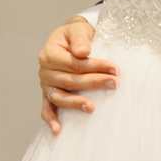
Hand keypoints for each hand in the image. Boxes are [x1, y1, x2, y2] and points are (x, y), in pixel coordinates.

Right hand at [38, 16, 115, 134]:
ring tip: (92, 108)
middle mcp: (44, 71)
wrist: (68, 38)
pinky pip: (46, 109)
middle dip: (94, 83)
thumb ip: (80, 39)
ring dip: (76, 103)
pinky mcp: (48, 95)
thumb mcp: (77, 29)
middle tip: (114, 83)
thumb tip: (83, 53)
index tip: (115, 68)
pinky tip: (57, 130)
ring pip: (60, 97)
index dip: (95, 66)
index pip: (75, 64)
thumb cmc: (75, 35)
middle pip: (70, 81)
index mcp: (49, 54)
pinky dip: (50, 119)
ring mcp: (46, 85)